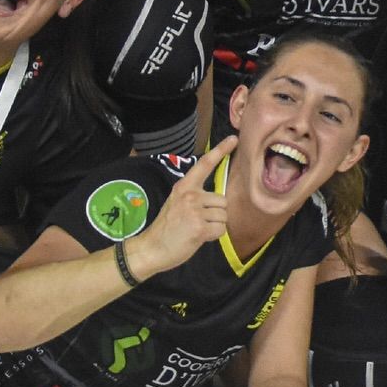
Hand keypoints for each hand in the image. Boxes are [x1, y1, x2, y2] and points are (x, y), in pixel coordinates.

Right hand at [131, 136, 235, 277]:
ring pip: (223, 216)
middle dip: (216, 214)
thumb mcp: (177, 203)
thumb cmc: (168, 227)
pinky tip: (199, 237)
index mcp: (184, 186)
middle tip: (198, 222)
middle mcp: (190, 195)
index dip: (220, 151)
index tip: (234, 139)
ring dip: (215, 226)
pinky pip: (221, 230)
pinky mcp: (199, 227)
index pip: (205, 164)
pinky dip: (214, 236)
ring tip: (197, 229)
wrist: (153, 247)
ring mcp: (194, 210)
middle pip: (223, 200)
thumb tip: (218, 199)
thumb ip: (195, 196)